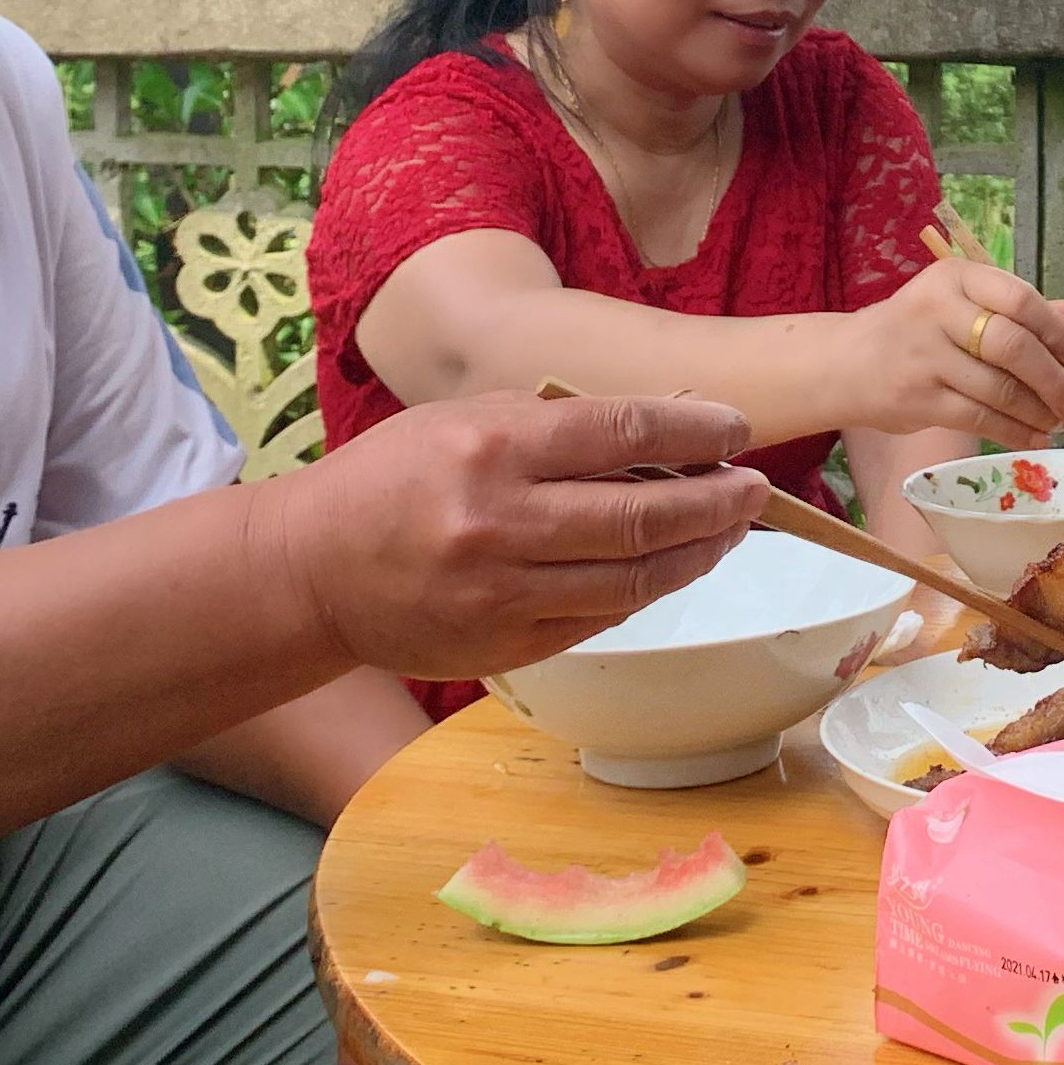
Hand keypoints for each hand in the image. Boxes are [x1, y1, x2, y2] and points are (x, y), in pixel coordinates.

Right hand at [256, 391, 767, 680]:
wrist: (308, 570)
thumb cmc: (392, 479)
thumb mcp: (463, 419)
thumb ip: (557, 423)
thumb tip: (666, 424)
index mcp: (490, 448)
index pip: (622, 432)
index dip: (694, 429)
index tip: (736, 430)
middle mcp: (498, 521)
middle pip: (642, 514)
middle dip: (716, 500)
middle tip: (755, 488)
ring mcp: (500, 592)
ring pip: (633, 578)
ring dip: (697, 552)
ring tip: (731, 530)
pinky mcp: (502, 645)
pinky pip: (600, 618)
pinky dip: (646, 590)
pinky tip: (672, 566)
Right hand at [848, 259, 1063, 452]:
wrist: (847, 363)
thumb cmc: (920, 330)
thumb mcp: (965, 306)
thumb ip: (1022, 309)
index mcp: (955, 277)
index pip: (1019, 298)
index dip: (1057, 331)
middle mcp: (937, 310)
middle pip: (1012, 345)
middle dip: (1053, 378)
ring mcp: (924, 356)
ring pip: (999, 387)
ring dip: (1038, 410)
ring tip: (1057, 420)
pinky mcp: (918, 398)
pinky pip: (980, 418)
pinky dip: (1015, 431)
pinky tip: (1034, 437)